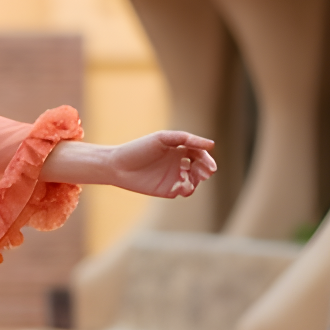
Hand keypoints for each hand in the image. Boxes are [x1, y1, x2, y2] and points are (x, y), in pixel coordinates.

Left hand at [43, 130, 217, 197]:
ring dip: (198, 180)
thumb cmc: (138, 149)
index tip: (210, 166)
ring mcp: (174, 176)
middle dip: (205, 170)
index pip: (200, 153)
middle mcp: (178, 162)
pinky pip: (184, 191)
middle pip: (200, 167)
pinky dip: (188, 189)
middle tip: (204, 173)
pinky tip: (183, 187)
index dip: (207, 159)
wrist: (117, 166)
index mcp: (179, 148)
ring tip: (192, 179)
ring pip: (195, 180)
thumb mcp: (163, 139)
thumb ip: (186, 139)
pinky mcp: (168, 190)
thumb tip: (211, 145)